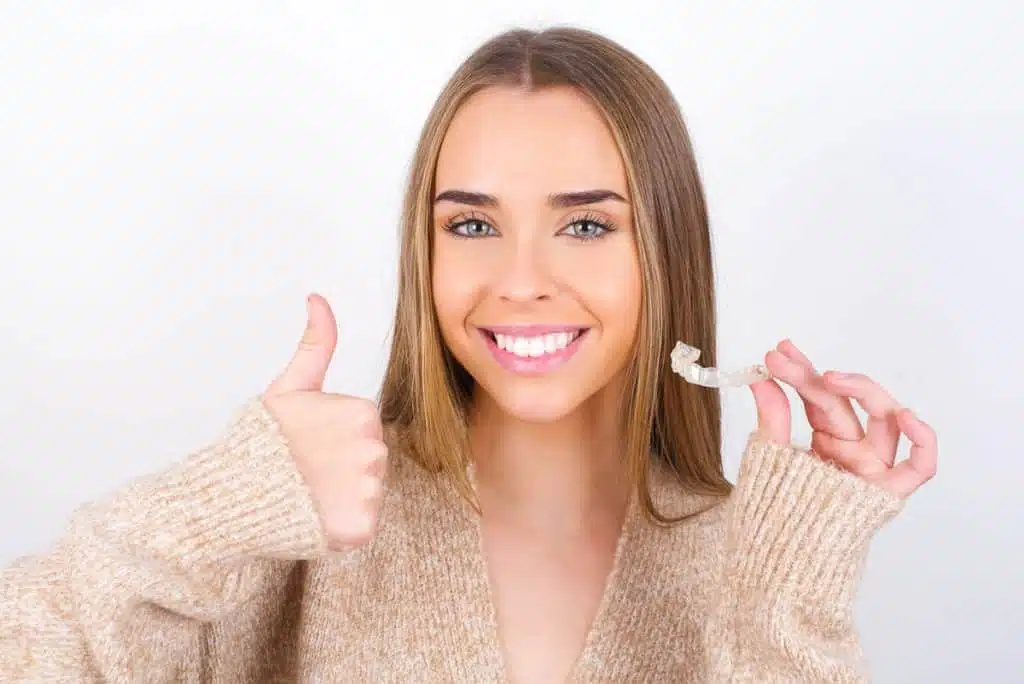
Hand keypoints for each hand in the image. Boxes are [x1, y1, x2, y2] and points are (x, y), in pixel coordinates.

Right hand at [262, 293, 386, 548]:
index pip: (364, 432)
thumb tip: (318, 296)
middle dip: (342, 469)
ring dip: (342, 499)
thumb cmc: (260, 440)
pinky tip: (313, 519)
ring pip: (367, 495)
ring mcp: (370, 491)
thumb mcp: (290, 385)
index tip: (307, 445)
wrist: (230, 495)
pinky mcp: (362, 529)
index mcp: (364, 412)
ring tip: (306, 495)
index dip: (334, 441)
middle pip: (370, 463)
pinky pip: (361, 528)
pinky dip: (340, 529)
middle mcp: (376, 449)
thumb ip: (316, 343)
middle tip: (305, 472)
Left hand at [750, 339, 936, 498]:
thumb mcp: (766, 459)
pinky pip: (919, 467)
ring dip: (865, 392)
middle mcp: (851, 450)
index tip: (776, 353)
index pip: (818, 397)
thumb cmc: (771, 514)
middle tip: (783, 360)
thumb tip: (758, 377)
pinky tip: (905, 415)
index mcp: (825, 441)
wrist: (774, 565)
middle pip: (842, 403)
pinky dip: (922, 441)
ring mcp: (871, 469)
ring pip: (885, 420)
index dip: (800, 372)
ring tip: (831, 379)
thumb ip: (772, 419)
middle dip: (813, 377)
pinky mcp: (887, 492)